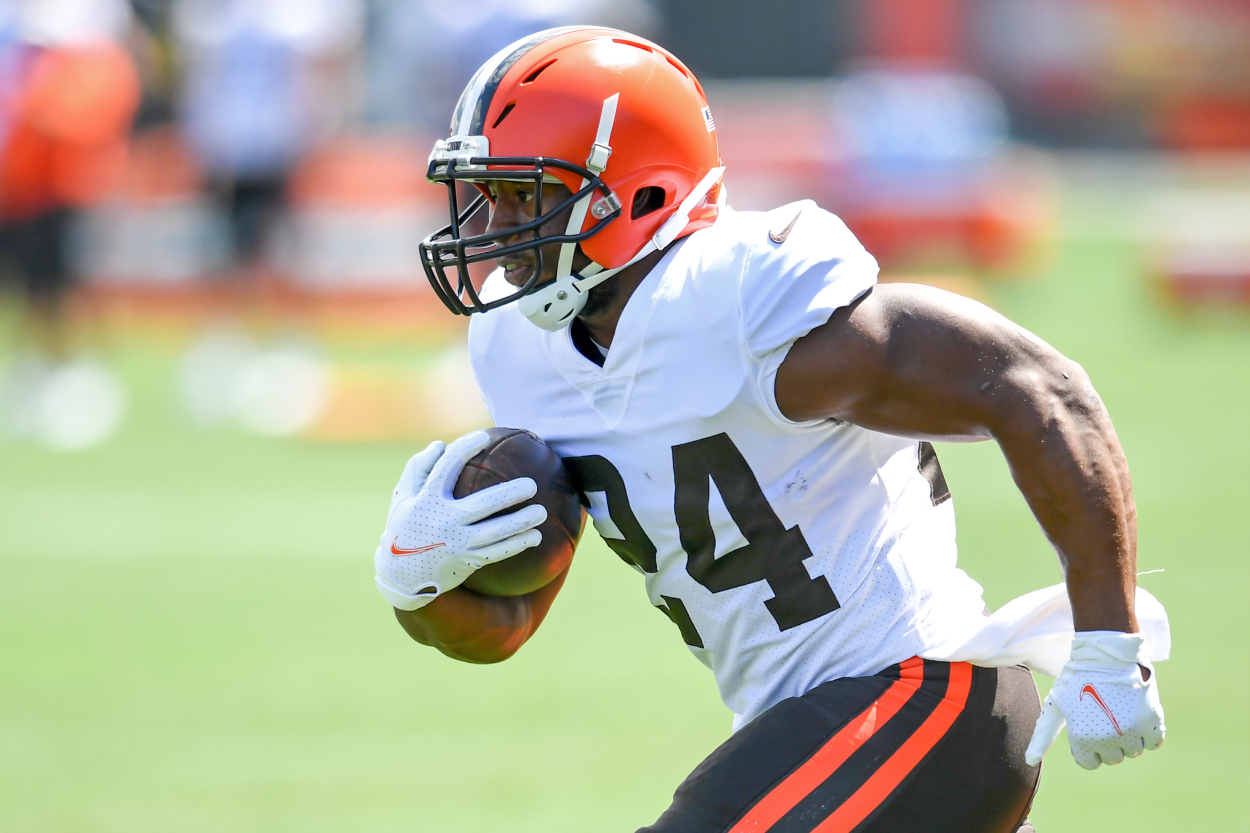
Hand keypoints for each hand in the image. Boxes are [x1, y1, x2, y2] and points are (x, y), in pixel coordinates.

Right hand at [374, 431, 546, 609]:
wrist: (400, 574)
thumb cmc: (405, 526)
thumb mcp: (403, 496)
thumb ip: (418, 468)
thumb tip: (441, 444)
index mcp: (427, 500)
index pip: (447, 469)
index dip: (465, 449)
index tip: (484, 437)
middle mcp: (443, 521)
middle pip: (481, 505)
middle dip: (509, 495)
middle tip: (532, 485)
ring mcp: (456, 544)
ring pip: (494, 533)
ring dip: (520, 523)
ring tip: (542, 513)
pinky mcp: (465, 561)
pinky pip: (496, 553)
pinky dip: (516, 545)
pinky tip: (536, 537)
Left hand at [1025, 631, 1164, 769]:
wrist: (1106, 655)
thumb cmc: (1077, 680)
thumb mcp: (1057, 706)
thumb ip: (1044, 736)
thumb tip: (1028, 761)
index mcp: (1083, 738)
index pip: (1090, 763)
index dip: (1088, 747)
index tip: (1089, 728)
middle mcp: (1108, 739)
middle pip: (1112, 759)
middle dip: (1107, 743)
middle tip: (1104, 718)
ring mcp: (1132, 731)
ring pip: (1134, 752)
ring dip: (1128, 738)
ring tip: (1120, 714)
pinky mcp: (1152, 721)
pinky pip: (1154, 743)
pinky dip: (1148, 733)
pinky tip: (1137, 715)